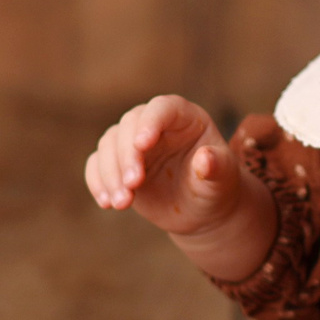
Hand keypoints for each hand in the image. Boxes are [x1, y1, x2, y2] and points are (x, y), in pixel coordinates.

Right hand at [85, 96, 276, 282]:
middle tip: (133, 185)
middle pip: (129, 125)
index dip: (150, 122)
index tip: (142, 145)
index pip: (162, 108)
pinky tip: (106, 203)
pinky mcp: (118, 164)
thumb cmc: (216, 187)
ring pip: (109, 144)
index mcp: (184, 118)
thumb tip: (205, 160)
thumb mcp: (222, 179)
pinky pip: (97, 165)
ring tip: (122, 203)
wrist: (201, 211)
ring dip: (110, 173)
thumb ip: (216, 167)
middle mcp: (155, 124)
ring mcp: (133, 143)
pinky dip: (98, 182)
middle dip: (127, 155)